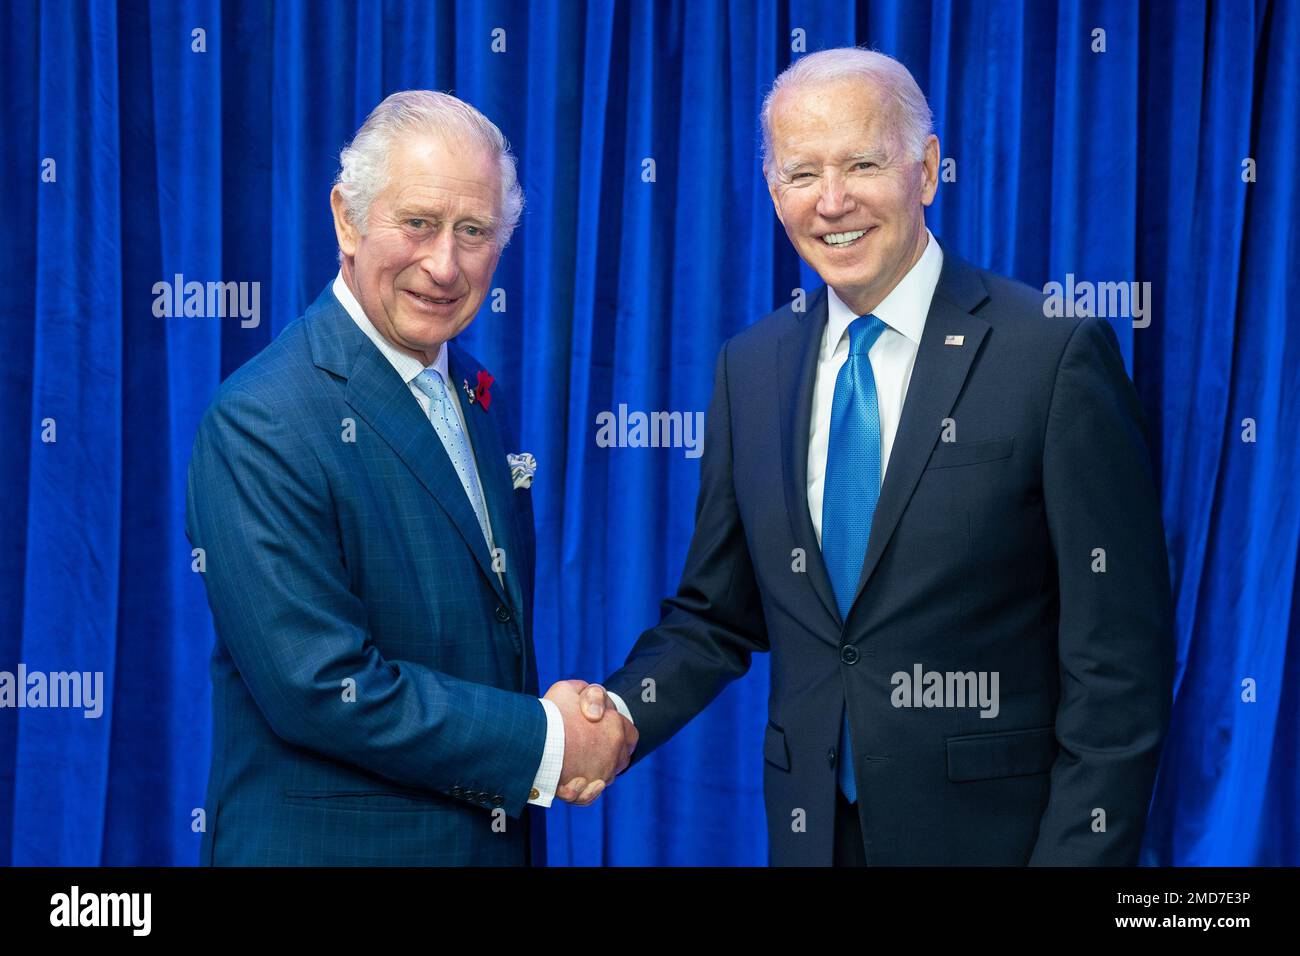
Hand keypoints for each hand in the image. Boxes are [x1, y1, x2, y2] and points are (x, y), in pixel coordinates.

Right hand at [544, 679, 637, 805]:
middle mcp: (614, 753)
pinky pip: (587, 796)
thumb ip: (592, 695)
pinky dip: (584, 792)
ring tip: (576, 762)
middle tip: (588, 746)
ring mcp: (599, 773)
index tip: (604, 731)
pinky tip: (577, 782)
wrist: (531, 736)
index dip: (619, 732)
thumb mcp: (571, 689)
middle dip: (608, 753)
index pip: (630, 735)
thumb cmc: (550, 711)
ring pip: (604, 778)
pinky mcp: (581, 790)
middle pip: (620, 759)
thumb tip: (597, 714)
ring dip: (594, 771)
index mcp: (616, 727)